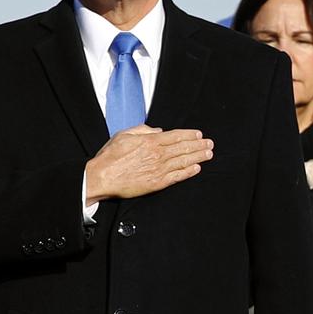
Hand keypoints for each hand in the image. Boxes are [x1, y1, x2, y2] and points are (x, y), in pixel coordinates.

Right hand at [85, 125, 212, 201]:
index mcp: (150, 141)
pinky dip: (188, 172)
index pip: (176, 136)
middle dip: (199, 145)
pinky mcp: (157, 183)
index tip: (199, 134)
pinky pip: (177, 176)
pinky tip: (197, 168)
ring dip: (198, 156)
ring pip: (183, 161)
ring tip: (208, 153)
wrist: (102, 177)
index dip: (189, 135)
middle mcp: (157, 154)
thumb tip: (158, 130)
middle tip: (209, 143)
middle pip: (183, 148)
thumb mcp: (124, 135)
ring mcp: (159, 169)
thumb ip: (142, 130)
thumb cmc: (110, 156)